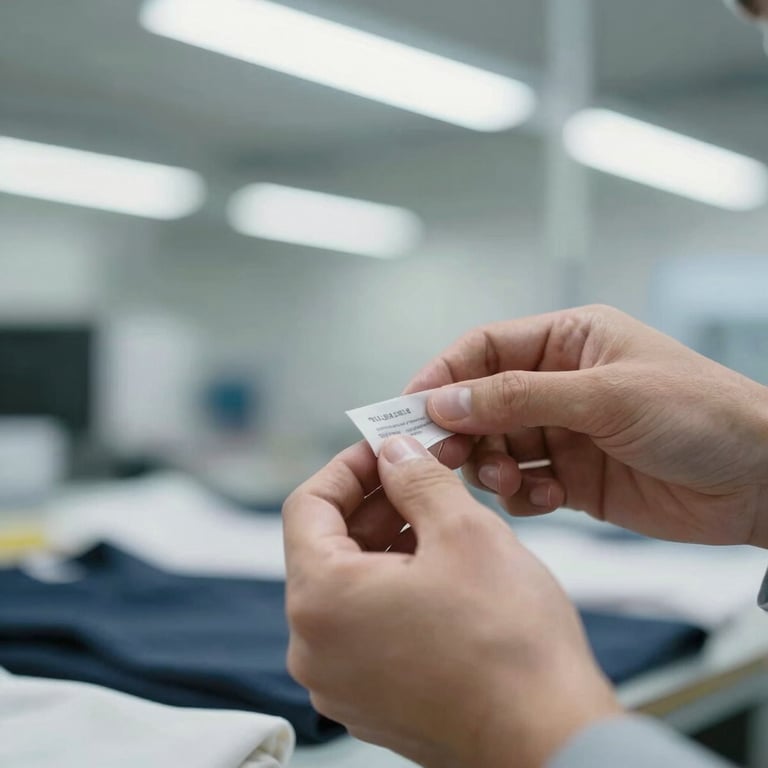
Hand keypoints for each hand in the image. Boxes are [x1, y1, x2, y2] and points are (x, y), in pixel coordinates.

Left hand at [283, 436, 619, 767]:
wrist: (550, 742)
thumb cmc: (510, 644)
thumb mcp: (464, 531)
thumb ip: (417, 477)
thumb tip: (394, 452)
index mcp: (321, 600)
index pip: (307, 505)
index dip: (348, 466)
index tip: (384, 448)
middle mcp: (314, 648)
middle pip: (327, 545)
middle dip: (375, 502)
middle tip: (421, 474)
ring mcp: (340, 681)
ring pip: (349, 585)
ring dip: (387, 542)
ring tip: (439, 519)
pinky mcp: (370, 700)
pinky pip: (364, 624)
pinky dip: (392, 587)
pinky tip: (439, 571)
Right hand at [405, 305, 767, 547]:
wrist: (762, 481)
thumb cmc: (700, 415)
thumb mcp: (605, 396)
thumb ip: (520, 397)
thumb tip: (446, 399)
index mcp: (569, 341)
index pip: (485, 349)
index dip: (443, 375)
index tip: (410, 408)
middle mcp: (561, 383)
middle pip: (482, 401)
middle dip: (463, 430)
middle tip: (444, 458)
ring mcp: (566, 432)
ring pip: (497, 446)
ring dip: (492, 465)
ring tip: (509, 480)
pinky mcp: (575, 477)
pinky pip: (524, 483)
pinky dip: (521, 494)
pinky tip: (545, 499)